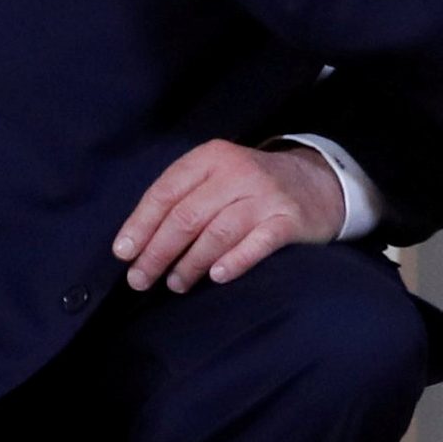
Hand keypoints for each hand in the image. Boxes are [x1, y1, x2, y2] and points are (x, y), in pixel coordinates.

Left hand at [111, 139, 344, 292]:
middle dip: (158, 252)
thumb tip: (137, 243)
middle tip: (140, 280)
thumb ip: (184, 198)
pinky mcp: (290, 219)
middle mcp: (239, 172)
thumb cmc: (252, 188)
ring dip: (190, 263)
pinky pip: (258, 242)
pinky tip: (217, 277)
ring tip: (176, 284)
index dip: (140, 225)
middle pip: (187, 216)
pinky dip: (235, 260)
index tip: (123, 254)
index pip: (166, 192)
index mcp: (212, 158)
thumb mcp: (218, 177)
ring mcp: (267, 195)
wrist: (319, 183)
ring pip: (218, 232)